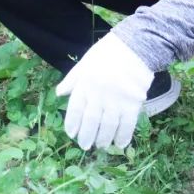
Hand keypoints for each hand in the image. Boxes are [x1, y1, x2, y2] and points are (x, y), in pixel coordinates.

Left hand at [55, 33, 152, 149]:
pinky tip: (120, 144)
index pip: (75, 109)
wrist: (134, 47)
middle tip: (85, 146)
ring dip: (103, 139)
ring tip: (100, 145)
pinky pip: (127, 125)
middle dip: (87, 136)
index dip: (72, 124)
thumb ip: (72, 80)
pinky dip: (123, 136)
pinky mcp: (133, 103)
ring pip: (108, 126)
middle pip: (91, 121)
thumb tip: (59, 94)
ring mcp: (116, 100)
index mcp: (85, 84)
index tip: (71, 134)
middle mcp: (98, 95)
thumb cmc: (107, 53)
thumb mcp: (84, 63)